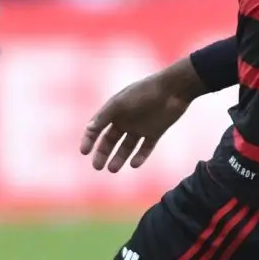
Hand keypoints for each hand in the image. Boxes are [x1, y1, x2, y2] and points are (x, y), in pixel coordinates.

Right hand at [80, 64, 198, 171]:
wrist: (174, 89)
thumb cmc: (144, 93)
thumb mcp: (120, 103)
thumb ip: (105, 116)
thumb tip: (89, 128)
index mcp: (115, 110)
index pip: (97, 127)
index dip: (89, 139)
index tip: (84, 152)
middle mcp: (126, 119)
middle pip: (110, 140)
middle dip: (103, 154)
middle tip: (97, 167)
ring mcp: (140, 127)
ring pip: (126, 147)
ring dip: (119, 158)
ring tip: (113, 169)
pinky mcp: (155, 132)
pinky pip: (145, 148)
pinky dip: (140, 156)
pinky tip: (134, 164)